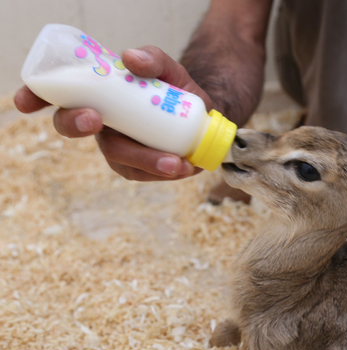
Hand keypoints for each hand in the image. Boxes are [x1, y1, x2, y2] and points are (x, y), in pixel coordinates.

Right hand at [14, 46, 211, 180]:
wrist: (200, 118)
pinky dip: (162, 171)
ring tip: (175, 162)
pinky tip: (184, 166)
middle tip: (95, 120)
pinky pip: (140, 172)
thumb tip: (130, 58)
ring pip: (116, 156)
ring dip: (143, 160)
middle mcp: (100, 121)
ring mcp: (115, 145)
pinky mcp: (134, 167)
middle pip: (72, 127)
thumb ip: (154, 58)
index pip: (59, 94)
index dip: (36, 97)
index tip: (24, 102)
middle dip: (77, 124)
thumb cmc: (175, 90)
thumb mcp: (170, 70)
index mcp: (98, 95)